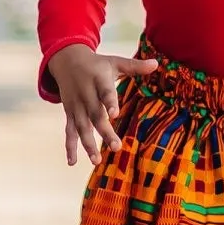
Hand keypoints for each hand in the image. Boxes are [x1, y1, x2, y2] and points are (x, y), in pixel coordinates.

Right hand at [48, 45, 158, 165]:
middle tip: (116, 147)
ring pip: (81, 127)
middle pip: (95, 115)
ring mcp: (76, 106)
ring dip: (87, 144)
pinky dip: (70, 146)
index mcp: (99, 80)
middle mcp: (86, 94)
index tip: (115, 114)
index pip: (105, 92)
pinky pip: (69, 131)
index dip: (110, 102)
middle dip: (104, 132)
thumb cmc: (97, 64)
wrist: (66, 61)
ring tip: (96, 160)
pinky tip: (72, 163)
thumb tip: (157, 63)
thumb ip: (134, 66)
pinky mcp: (69, 113)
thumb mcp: (115, 62)